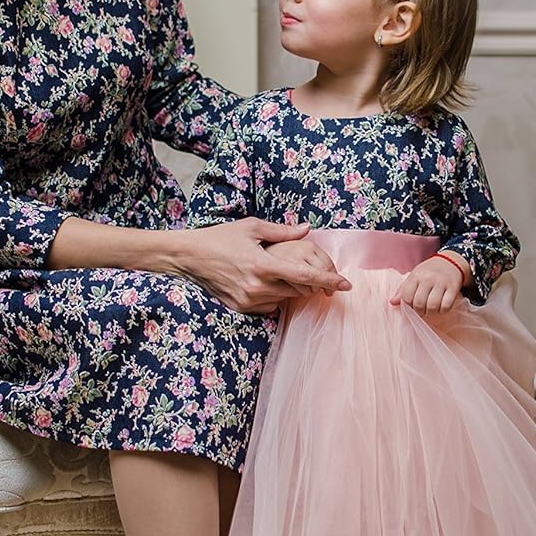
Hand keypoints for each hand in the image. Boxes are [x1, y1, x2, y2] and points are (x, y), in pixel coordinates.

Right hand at [181, 219, 350, 313]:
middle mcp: (257, 286)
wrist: (189, 257)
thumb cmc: (221, 238)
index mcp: (263, 264)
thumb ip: (282, 231)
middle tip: (308, 271)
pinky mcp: (242, 308)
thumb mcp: (252, 228)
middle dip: (309, 282)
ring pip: (284, 298)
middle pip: (298, 289)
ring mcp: (249, 300)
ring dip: (289, 287)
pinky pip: (269, 304)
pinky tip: (262, 280)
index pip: (305, 276)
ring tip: (274, 270)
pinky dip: (273, 294)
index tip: (347, 284)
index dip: (329, 280)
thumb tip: (307, 229)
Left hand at [391, 253, 469, 314]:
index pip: (406, 296)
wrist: (450, 262)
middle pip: (419, 303)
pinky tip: (440, 307)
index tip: (411, 306)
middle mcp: (428, 278)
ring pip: (433, 306)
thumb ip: (403, 290)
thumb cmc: (428, 272)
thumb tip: (392, 303)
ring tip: (430, 309)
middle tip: (422, 310)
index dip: (407, 305)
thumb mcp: (414, 276)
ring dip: (431, 312)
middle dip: (419, 311)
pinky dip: (442, 310)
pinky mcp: (453, 288)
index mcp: (416, 276)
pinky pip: (446, 306)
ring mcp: (442, 283)